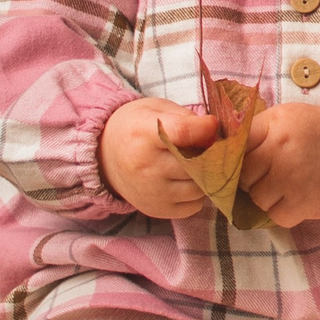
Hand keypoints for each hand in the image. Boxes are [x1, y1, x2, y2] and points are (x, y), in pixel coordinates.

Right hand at [96, 98, 220, 220]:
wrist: (105, 156)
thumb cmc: (137, 127)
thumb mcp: (156, 110)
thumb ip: (186, 118)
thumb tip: (214, 135)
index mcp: (143, 133)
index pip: (182, 132)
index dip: (203, 128)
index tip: (211, 124)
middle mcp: (144, 165)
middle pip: (196, 163)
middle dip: (209, 154)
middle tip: (206, 147)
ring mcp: (150, 191)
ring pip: (199, 187)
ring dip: (205, 176)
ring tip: (195, 164)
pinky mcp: (155, 209)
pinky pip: (193, 206)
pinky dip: (196, 194)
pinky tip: (186, 181)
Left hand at [241, 102, 319, 225]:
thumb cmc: (317, 133)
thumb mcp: (286, 116)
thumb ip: (256, 128)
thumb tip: (217, 144)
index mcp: (275, 125)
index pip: (233, 146)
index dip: (231, 156)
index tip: (234, 160)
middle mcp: (282, 152)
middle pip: (242, 176)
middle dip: (250, 177)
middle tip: (267, 172)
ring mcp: (293, 180)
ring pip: (256, 199)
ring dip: (265, 196)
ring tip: (283, 184)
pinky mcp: (304, 204)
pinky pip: (275, 216)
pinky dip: (281, 211)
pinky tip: (294, 197)